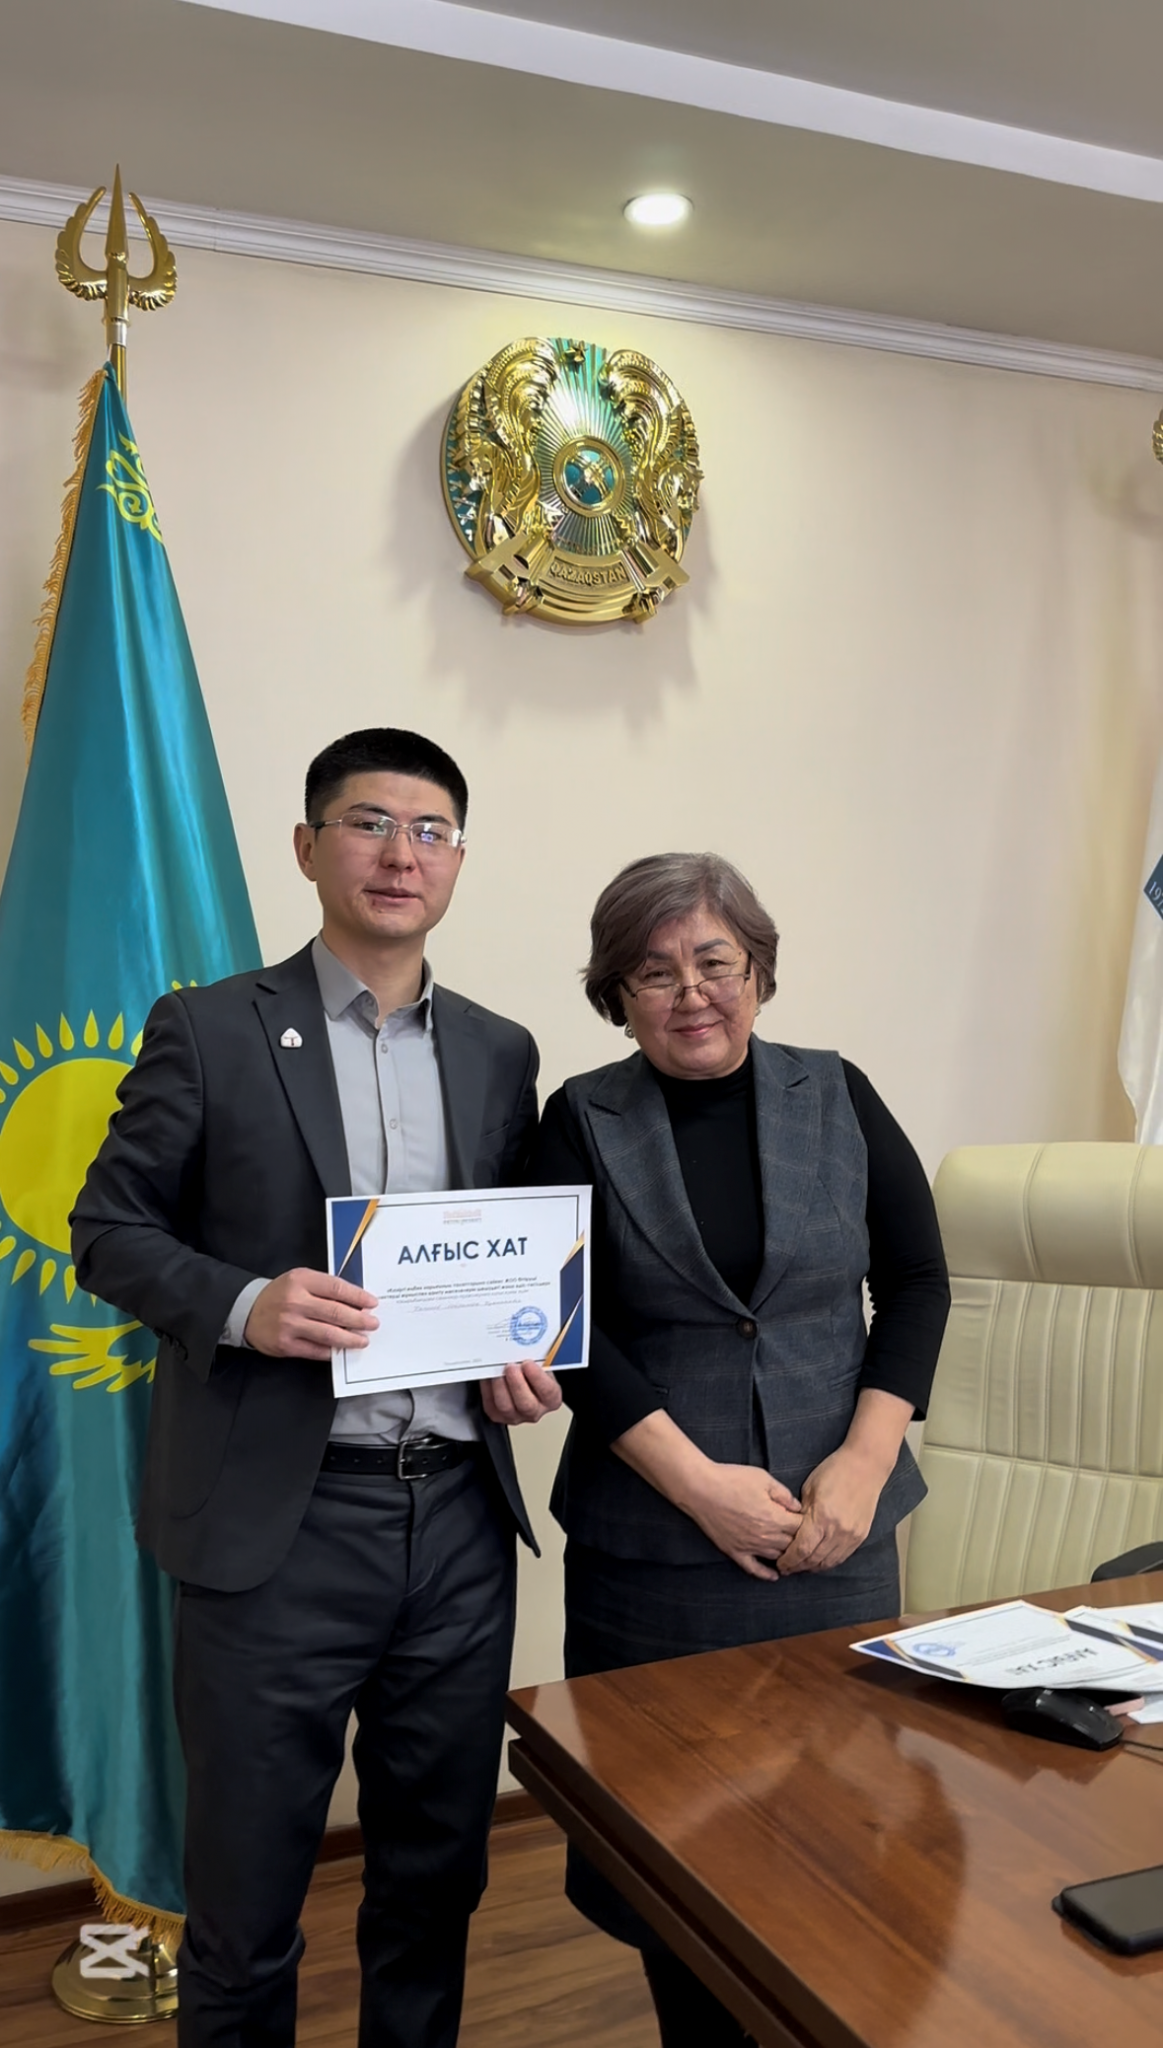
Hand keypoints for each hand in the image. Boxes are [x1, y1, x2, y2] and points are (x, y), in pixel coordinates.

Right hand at [244, 1269, 378, 1360]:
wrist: (248, 1311)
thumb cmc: (280, 1294)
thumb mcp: (299, 1280)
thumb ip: (324, 1287)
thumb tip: (355, 1302)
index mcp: (301, 1280)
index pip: (336, 1288)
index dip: (357, 1297)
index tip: (372, 1303)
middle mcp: (295, 1301)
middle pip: (335, 1312)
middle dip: (359, 1319)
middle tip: (372, 1324)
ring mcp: (290, 1324)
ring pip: (328, 1333)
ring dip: (349, 1338)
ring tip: (362, 1340)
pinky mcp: (286, 1344)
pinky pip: (315, 1349)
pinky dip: (331, 1350)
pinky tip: (341, 1350)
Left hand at [481, 1361, 562, 1425]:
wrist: (524, 1380)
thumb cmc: (534, 1372)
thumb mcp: (542, 1365)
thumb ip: (537, 1361)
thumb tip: (523, 1351)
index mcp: (551, 1399)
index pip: (548, 1392)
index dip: (537, 1378)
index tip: (528, 1363)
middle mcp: (534, 1411)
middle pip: (526, 1404)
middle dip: (516, 1384)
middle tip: (510, 1366)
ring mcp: (515, 1416)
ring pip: (505, 1406)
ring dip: (500, 1386)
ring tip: (498, 1371)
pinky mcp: (497, 1415)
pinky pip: (490, 1404)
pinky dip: (488, 1388)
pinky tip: (489, 1376)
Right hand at [683, 1464, 802, 1581]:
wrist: (701, 1489)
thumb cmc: (732, 1480)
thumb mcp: (764, 1479)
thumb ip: (784, 1495)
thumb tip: (798, 1508)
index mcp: (775, 1517)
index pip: (802, 1528)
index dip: (809, 1525)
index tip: (812, 1522)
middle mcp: (765, 1536)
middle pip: (792, 1546)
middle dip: (802, 1542)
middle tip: (808, 1540)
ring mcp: (749, 1546)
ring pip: (777, 1558)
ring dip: (788, 1558)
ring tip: (796, 1557)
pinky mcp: (735, 1551)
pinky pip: (753, 1568)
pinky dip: (765, 1574)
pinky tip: (774, 1576)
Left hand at [778, 1445, 884, 1573]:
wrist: (865, 1466)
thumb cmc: (835, 1471)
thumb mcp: (809, 1488)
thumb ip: (800, 1513)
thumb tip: (790, 1531)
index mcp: (821, 1517)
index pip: (801, 1549)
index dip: (789, 1560)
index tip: (780, 1563)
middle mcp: (837, 1530)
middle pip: (813, 1559)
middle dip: (798, 1566)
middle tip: (787, 1568)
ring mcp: (851, 1535)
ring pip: (828, 1562)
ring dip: (813, 1567)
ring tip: (801, 1566)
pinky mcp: (860, 1536)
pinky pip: (842, 1557)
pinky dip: (828, 1562)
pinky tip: (819, 1561)